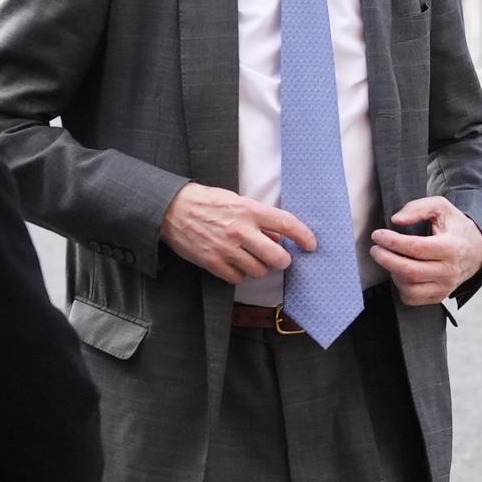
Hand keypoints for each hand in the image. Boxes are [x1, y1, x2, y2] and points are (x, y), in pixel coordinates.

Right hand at [161, 183, 316, 284]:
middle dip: (282, 261)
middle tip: (278, 258)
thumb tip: (279, 238)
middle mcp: (240, 230)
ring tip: (250, 258)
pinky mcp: (212, 261)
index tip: (311, 244)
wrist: (170, 208)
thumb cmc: (207, 203)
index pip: (287, 223)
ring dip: (259, 268)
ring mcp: (226, 248)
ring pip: (259, 271)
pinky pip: (238, 278)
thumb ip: (260, 220)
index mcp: (249, 210)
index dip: (304, 236)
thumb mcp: (236, 202)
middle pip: (277, 257)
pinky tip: (235, 264)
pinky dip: (240, 275)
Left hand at [370, 196, 481, 305]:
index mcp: (452, 248)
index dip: (392, 242)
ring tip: (389, 259)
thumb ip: (418, 208)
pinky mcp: (439, 296)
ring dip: (392, 272)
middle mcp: (449, 271)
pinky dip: (400, 286)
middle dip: (386, 259)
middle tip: (375, 249)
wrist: (476, 250)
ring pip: (409, 287)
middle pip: (410, 271)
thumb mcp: (441, 208)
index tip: (378, 235)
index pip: (416, 248)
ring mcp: (445, 286)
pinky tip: (399, 273)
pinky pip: (411, 298)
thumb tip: (396, 220)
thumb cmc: (455, 228)